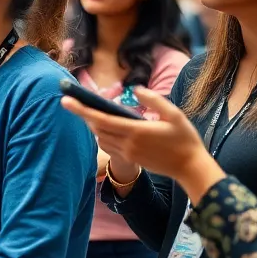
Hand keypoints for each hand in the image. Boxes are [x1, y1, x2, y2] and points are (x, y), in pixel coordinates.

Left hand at [62, 87, 225, 203]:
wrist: (190, 167)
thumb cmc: (184, 138)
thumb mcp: (173, 114)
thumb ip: (154, 100)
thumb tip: (136, 90)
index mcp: (136, 131)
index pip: (101, 119)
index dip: (82, 109)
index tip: (66, 100)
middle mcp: (128, 144)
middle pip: (97, 129)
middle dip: (84, 115)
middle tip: (73, 101)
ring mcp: (129, 153)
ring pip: (101, 138)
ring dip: (94, 126)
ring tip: (88, 111)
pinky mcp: (132, 159)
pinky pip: (110, 146)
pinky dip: (104, 135)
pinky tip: (106, 126)